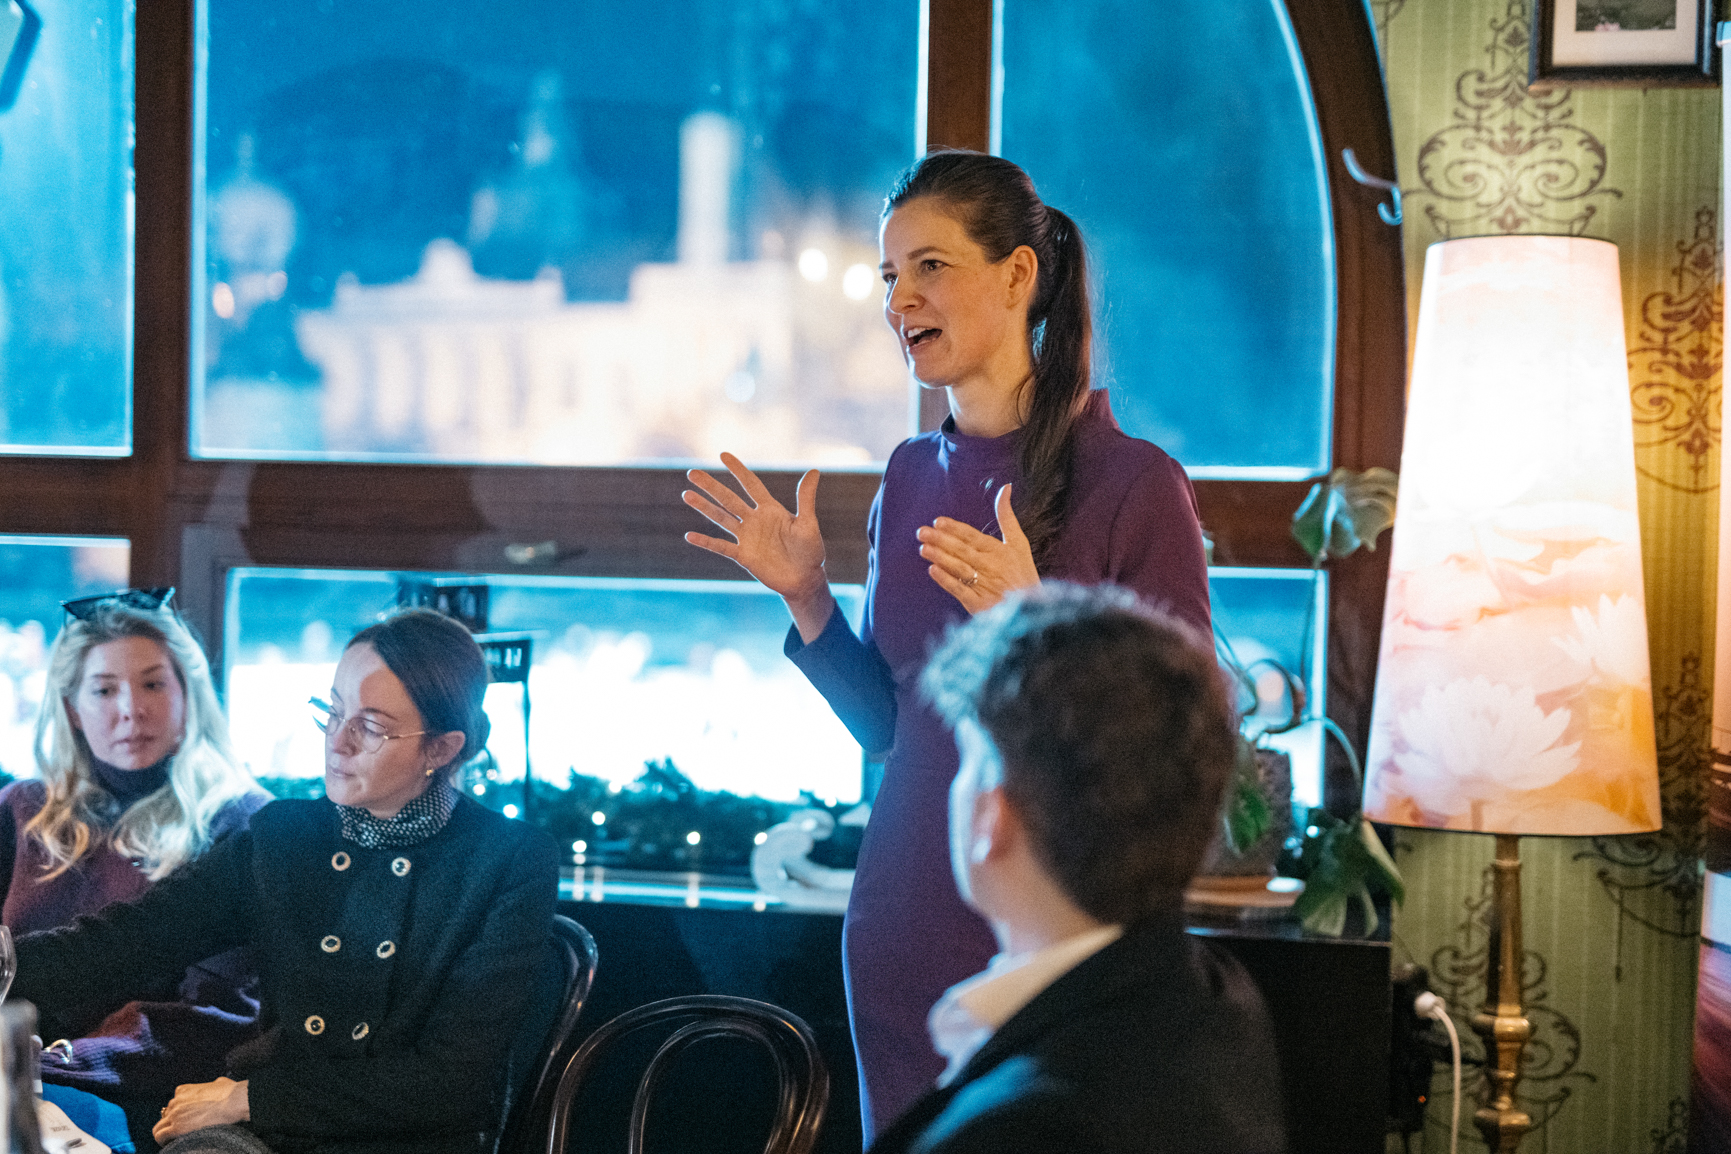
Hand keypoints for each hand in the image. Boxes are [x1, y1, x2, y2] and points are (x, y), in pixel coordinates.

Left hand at [154, 1077, 248, 1142]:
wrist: (233, 1102)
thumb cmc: (230, 1092)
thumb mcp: (219, 1083)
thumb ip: (211, 1085)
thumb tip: (216, 1086)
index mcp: (184, 1090)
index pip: (173, 1103)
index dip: (179, 1111)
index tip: (186, 1117)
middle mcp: (176, 1101)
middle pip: (166, 1115)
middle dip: (172, 1122)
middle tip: (182, 1129)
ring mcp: (175, 1114)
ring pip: (159, 1127)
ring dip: (166, 1132)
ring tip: (175, 1139)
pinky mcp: (177, 1128)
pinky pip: (160, 1136)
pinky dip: (163, 1140)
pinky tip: (171, 1143)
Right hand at [684, 453, 828, 606]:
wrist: (805, 579)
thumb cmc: (810, 551)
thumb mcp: (808, 523)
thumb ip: (805, 498)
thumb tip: (814, 471)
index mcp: (770, 510)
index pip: (751, 484)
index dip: (738, 470)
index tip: (723, 455)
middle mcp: (755, 520)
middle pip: (729, 499)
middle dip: (711, 486)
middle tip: (692, 473)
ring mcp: (747, 538)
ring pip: (721, 518)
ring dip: (704, 507)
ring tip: (686, 494)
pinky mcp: (743, 556)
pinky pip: (722, 547)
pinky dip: (706, 542)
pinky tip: (690, 535)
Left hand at [917, 484, 1040, 613]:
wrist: (1033, 609)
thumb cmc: (1023, 573)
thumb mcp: (1019, 543)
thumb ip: (1007, 516)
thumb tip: (1005, 487)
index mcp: (999, 550)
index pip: (973, 537)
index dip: (956, 529)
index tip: (938, 521)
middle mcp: (991, 566)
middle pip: (963, 551)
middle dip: (942, 541)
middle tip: (922, 532)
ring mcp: (984, 585)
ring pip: (959, 568)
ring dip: (941, 558)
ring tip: (923, 549)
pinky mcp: (979, 604)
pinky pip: (961, 590)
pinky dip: (947, 581)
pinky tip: (933, 571)